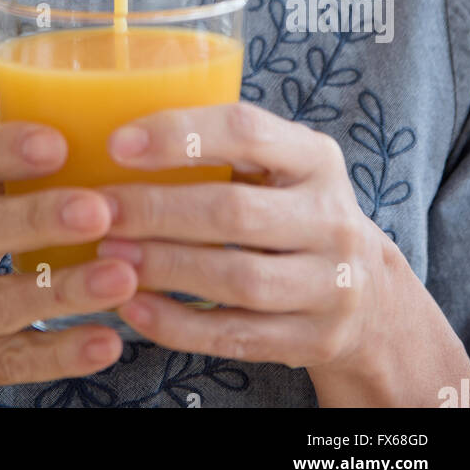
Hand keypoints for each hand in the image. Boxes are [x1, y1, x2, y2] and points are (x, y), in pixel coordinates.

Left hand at [93, 101, 392, 376]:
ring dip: (163, 267)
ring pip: (236, 279)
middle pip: (234, 212)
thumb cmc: (292, 212)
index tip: (117, 144)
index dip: (179, 134)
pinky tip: (133, 307)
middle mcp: (331, 218)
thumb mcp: (279, 167)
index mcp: (316, 157)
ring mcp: (331, 284)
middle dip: (156, 210)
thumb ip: (221, 147)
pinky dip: (177, 324)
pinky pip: (236, 335)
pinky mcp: (316, 339)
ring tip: (109, 255)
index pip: (247, 130)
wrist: (368, 296)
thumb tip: (115, 137)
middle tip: (100, 211)